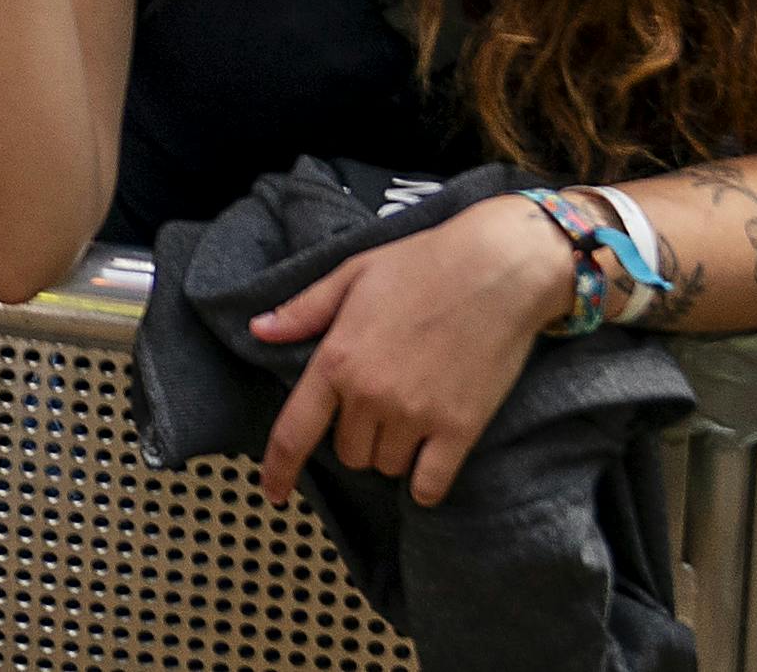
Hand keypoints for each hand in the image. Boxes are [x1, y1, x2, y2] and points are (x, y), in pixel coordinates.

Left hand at [251, 193, 571, 503]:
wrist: (499, 268)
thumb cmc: (423, 264)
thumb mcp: (352, 275)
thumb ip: (304, 310)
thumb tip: (258, 330)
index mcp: (337, 360)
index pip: (295, 431)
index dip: (280, 469)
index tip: (274, 492)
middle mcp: (370, 395)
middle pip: (349, 452)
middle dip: (358, 436)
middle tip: (382, 402)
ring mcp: (416, 416)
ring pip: (387, 466)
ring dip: (393, 452)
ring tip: (412, 414)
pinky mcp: (460, 429)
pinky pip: (429, 484)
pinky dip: (425, 483)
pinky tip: (430, 462)